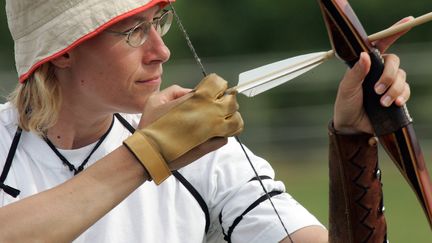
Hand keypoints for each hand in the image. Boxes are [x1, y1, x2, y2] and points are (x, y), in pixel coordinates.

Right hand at [136, 73, 243, 168]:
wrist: (149, 152)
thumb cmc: (150, 125)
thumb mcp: (157, 99)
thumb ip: (176, 91)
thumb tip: (192, 92)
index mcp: (196, 98)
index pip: (218, 85)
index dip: (217, 88)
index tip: (212, 92)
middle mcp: (208, 112)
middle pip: (232, 102)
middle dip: (226, 102)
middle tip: (217, 106)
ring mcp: (212, 130)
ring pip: (234, 121)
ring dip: (228, 119)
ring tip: (217, 122)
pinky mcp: (211, 146)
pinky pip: (226, 137)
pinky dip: (221, 135)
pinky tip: (210, 135)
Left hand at [333, 18, 412, 133]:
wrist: (352, 126)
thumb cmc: (346, 103)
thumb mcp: (346, 88)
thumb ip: (355, 73)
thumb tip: (365, 55)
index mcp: (366, 64)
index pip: (381, 44)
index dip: (394, 32)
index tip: (408, 21)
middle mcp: (379, 71)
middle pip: (394, 62)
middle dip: (389, 75)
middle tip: (377, 90)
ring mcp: (388, 83)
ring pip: (402, 77)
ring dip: (394, 89)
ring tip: (383, 102)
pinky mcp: (395, 96)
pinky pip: (406, 91)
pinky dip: (402, 96)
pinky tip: (396, 103)